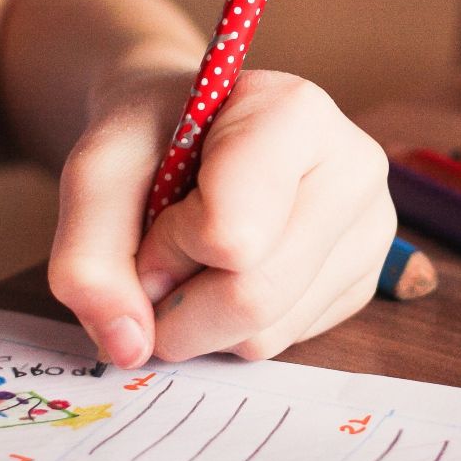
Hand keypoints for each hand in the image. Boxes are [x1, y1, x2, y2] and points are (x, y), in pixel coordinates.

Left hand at [49, 69, 394, 367]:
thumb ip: (87, 257)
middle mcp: (355, 168)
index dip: (167, 247)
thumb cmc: (150, 137)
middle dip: (178, 305)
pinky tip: (231, 272)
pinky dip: (233, 328)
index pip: (230, 236)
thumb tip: (128, 347)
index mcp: (296, 113)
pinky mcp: (366, 281)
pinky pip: (286, 343)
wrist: (190, 130)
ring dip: (202, 321)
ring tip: (196, 257)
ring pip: (267, 334)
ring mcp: (372, 230)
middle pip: (254, 298)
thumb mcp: (95, 172)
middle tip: (156, 262)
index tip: (153, 214)